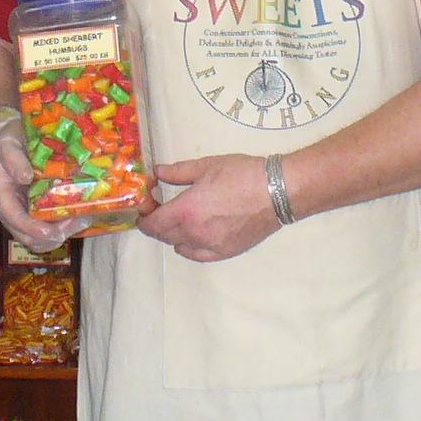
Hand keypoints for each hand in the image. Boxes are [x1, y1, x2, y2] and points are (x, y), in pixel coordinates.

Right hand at [0, 118, 84, 254]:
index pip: (13, 219)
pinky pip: (47, 231)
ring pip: (38, 240)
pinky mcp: (34, 213)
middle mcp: (10, 210)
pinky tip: (78, 219)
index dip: (31, 228)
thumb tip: (25, 177)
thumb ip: (14, 160)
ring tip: (81, 221)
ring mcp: (22, 214)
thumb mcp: (7, 145)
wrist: (8, 142)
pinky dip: (62, 230)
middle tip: (74, 222)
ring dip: (60, 236)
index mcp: (0, 195)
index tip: (50, 231)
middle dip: (51, 235)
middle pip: (27, 237)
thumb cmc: (7, 143)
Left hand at [137, 154, 279, 262]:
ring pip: (178, 245)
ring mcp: (209, 246)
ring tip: (177, 219)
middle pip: (162, 236)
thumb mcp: (206, 166)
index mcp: (186, 210)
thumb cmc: (242, 174)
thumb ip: (177, 172)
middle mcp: (193, 233)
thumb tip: (157, 173)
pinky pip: (196, 255)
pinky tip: (190, 237)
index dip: (144, 215)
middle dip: (155, 223)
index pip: (152, 223)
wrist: (277, 192)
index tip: (145, 205)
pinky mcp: (224, 252)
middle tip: (159, 208)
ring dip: (171, 234)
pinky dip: (187, 247)